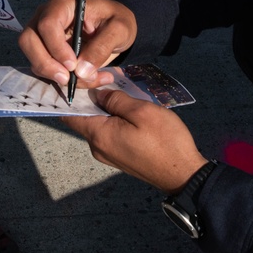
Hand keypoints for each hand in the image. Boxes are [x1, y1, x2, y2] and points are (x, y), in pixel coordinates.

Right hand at [19, 0, 136, 87]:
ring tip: (89, 79)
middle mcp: (46, 15)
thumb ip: (102, 46)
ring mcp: (41, 33)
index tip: (73, 65)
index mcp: (63, 3)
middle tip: (68, 80)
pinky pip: (44, 69)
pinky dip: (63, 80)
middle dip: (46, 64)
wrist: (115, 29)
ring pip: (33, 57)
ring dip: (56, 76)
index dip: (56, 47)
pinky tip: (88, 79)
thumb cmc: (116, 21)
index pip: (48, 24)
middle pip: (29, 40)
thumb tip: (81, 72)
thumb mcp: (119, 29)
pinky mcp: (44, 50)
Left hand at [63, 90, 207, 193]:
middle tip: (108, 78)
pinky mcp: (120, 157)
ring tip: (121, 90)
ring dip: (106, 107)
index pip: (68, 115)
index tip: (78, 77)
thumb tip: (98, 94)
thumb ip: (116, 100)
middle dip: (92, 97)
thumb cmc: (165, 141)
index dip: (69, 95)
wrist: (183, 174)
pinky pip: (109, 132)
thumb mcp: (142, 112)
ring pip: (98, 124)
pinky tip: (129, 109)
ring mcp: (108, 154)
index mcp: (99, 135)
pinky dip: (114, 118)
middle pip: (84, 118)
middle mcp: (97, 147)